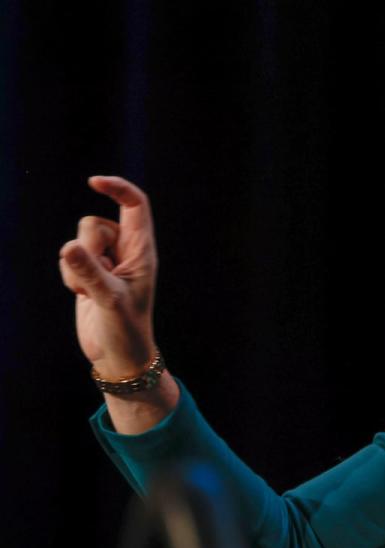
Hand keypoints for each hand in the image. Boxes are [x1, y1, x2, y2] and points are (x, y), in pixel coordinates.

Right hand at [59, 176, 157, 377]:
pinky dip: (69, 276)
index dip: (117, 188)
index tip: (94, 182)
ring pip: (78, 241)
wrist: (118, 356)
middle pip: (93, 223)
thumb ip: (89, 273)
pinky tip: (83, 296)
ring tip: (91, 292)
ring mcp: (106, 262)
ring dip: (76, 266)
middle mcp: (126, 252)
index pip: (135, 206)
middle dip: (87, 246)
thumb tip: (69, 247)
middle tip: (99, 277)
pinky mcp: (89, 273)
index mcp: (143, 252)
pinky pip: (68, 258)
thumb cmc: (126, 331)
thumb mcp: (109, 301)